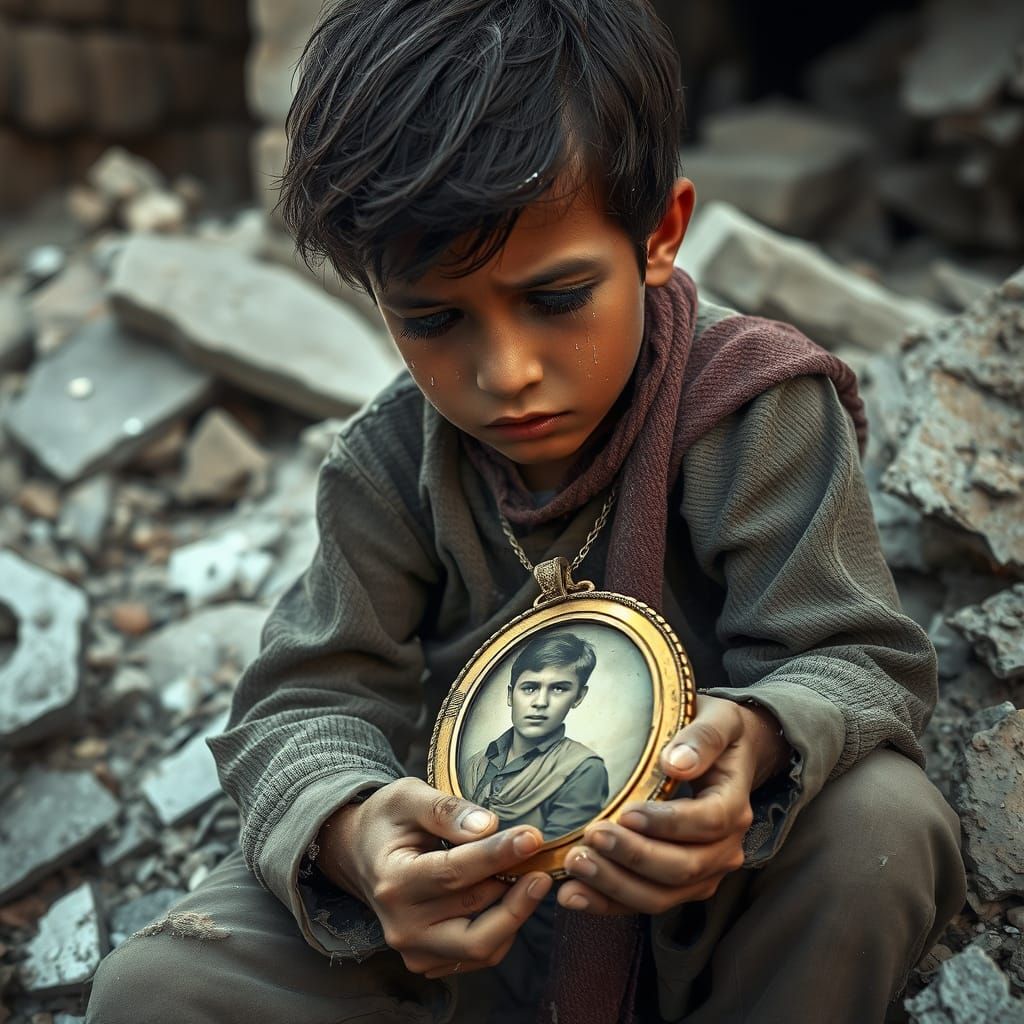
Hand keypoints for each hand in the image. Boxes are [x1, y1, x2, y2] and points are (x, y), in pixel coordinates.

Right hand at [315, 777, 551, 977]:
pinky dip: (503, 928)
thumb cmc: (388, 820)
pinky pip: (480, 954)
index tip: (532, 838)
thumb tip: (487, 826)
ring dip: (514, 913)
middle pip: (474, 920)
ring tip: (531, 876)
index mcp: (393, 880)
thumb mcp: (408, 797)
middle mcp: (401, 925)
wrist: (360, 853)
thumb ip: (446, 809)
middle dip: (516, 893)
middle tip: (542, 863)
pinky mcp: (429, 959)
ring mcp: (414, 949)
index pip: (453, 873)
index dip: (497, 855)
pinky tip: (511, 896)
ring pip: (482, 946)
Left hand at [556, 695, 790, 915]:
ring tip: (576, 864)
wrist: (727, 756)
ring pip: (662, 895)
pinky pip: (644, 901)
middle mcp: (725, 848)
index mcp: (733, 805)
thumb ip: (701, 738)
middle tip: (592, 837)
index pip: (706, 822)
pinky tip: (573, 894)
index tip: (625, 813)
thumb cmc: (717, 734)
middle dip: (633, 857)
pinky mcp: (679, 885)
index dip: (666, 823)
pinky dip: (608, 903)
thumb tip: (676, 761)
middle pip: (683, 867)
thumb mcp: (718, 721)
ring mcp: (704, 872)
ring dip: (616, 885)